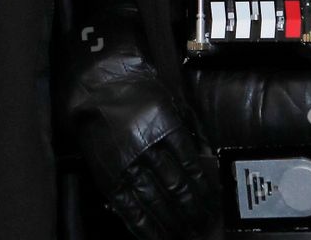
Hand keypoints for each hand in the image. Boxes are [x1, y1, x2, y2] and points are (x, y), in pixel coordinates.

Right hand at [65, 26, 220, 239]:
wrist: (97, 86)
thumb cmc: (138, 91)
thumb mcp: (172, 101)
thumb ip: (192, 127)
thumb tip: (209, 156)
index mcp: (166, 128)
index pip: (191, 166)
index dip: (204, 188)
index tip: (212, 202)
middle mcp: (147, 148)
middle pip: (176, 187)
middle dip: (192, 209)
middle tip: (202, 223)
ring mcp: (126, 164)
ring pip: (154, 200)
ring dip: (172, 220)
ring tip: (184, 233)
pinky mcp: (108, 175)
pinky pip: (127, 206)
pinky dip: (142, 224)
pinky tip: (154, 235)